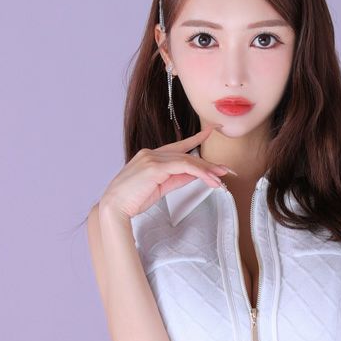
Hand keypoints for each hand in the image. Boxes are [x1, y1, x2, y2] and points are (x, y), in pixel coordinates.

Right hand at [98, 123, 236, 222]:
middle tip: (226, 170)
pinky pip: (183, 167)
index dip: (195, 139)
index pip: (177, 146)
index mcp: (150, 156)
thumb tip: (194, 175)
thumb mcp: (159, 188)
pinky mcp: (154, 167)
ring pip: (187, 160)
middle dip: (208, 163)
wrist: (114, 207)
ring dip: (207, 170)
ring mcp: (152, 158)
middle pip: (186, 155)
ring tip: (221, 179)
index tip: (210, 133)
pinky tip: (210, 179)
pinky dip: (199, 172)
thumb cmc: (132, 200)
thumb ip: (176, 179)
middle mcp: (151, 153)